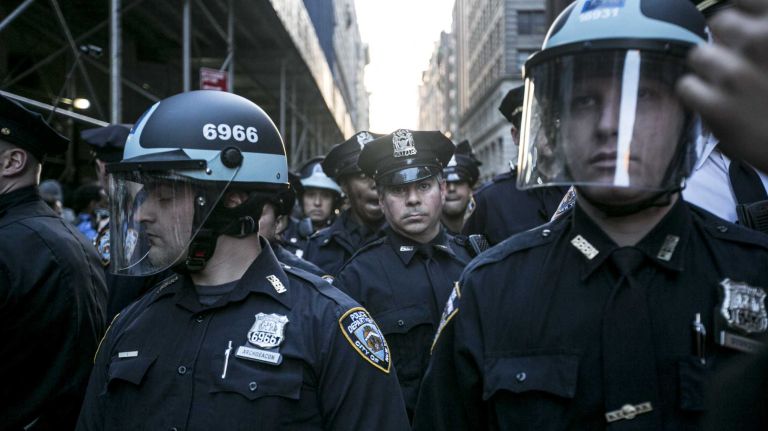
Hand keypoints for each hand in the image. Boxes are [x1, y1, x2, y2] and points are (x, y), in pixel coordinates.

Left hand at [677, 0, 767, 171]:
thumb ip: (766, 27)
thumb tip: (739, 20)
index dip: (740, 13)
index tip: (741, 28)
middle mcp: (761, 41)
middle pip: (719, 22)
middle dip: (726, 40)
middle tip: (740, 61)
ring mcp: (737, 73)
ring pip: (698, 55)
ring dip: (709, 68)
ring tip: (730, 86)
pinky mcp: (718, 106)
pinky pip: (686, 86)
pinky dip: (697, 95)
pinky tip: (717, 103)